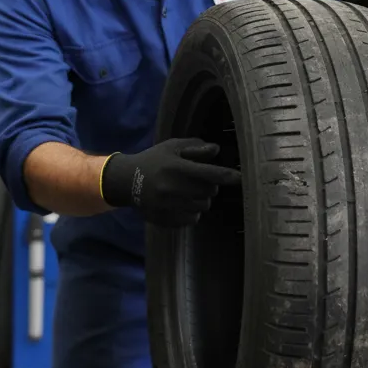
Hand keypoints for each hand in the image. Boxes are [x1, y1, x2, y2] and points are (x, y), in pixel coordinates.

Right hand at [100, 138, 242, 226]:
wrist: (127, 181)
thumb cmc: (154, 160)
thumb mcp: (172, 148)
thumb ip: (195, 148)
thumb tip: (216, 150)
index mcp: (176, 168)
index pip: (209, 174)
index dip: (227, 176)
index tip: (240, 177)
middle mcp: (173, 189)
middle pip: (210, 192)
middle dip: (210, 186)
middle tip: (199, 180)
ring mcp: (170, 206)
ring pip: (203, 206)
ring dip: (201, 199)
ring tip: (189, 191)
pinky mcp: (167, 220)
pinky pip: (193, 219)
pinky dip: (192, 212)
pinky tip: (182, 203)